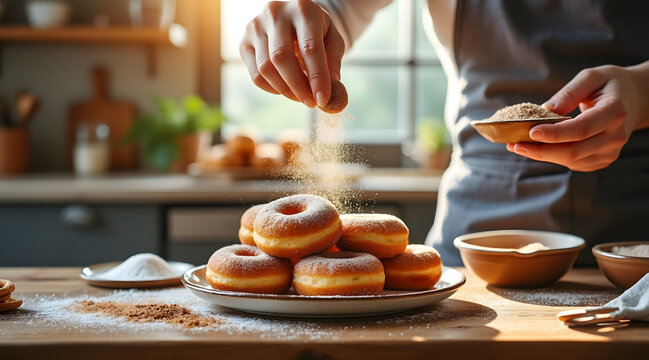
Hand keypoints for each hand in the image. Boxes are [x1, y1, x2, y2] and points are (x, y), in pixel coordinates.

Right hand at [239, 0, 344, 107]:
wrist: (293, 17)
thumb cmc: (316, 30)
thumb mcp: (332, 39)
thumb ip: (333, 62)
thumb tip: (331, 90)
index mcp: (303, 10)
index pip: (309, 47)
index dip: (317, 77)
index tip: (323, 99)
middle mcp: (275, 14)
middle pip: (281, 58)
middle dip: (298, 86)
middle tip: (311, 103)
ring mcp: (255, 28)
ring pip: (265, 68)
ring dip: (285, 90)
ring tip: (301, 96)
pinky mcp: (244, 43)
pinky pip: (255, 75)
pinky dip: (272, 88)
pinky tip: (286, 88)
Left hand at [507, 62, 648, 171]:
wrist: (634, 100)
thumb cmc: (609, 85)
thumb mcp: (591, 77)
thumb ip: (569, 93)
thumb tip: (545, 110)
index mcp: (615, 112)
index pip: (581, 129)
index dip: (555, 133)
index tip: (531, 131)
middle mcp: (615, 136)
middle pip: (573, 151)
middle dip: (540, 150)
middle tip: (514, 144)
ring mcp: (609, 152)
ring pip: (570, 160)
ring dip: (542, 155)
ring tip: (517, 146)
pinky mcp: (600, 160)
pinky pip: (572, 163)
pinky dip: (551, 156)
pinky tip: (535, 148)